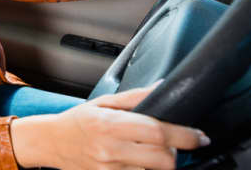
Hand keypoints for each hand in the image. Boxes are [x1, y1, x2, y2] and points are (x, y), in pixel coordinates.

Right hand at [11, 82, 208, 169]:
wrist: (51, 143)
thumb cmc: (77, 121)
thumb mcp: (104, 102)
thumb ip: (136, 97)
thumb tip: (163, 88)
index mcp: (110, 125)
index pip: (157, 133)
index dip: (185, 136)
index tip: (199, 136)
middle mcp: (110, 150)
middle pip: (163, 160)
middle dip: (175, 153)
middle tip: (174, 144)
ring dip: (159, 163)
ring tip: (150, 151)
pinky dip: (145, 169)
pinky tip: (139, 160)